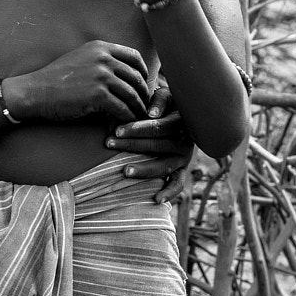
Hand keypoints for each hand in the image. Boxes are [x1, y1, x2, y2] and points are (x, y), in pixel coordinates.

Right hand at [4, 40, 149, 123]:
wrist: (36, 91)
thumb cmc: (55, 79)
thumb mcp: (80, 58)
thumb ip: (100, 60)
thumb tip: (119, 70)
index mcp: (100, 47)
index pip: (133, 56)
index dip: (143, 71)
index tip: (143, 83)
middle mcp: (103, 59)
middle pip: (135, 77)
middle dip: (143, 93)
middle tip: (144, 104)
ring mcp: (101, 76)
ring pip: (131, 94)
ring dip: (137, 108)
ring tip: (138, 116)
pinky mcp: (98, 95)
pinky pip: (121, 108)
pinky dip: (127, 117)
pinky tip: (127, 123)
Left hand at [104, 84, 193, 203]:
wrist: (185, 115)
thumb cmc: (169, 104)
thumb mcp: (167, 95)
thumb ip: (159, 100)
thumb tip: (151, 114)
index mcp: (181, 123)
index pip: (158, 127)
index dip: (137, 129)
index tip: (117, 130)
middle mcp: (184, 142)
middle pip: (157, 146)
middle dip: (131, 145)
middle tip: (109, 143)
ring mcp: (184, 158)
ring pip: (164, 166)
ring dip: (144, 170)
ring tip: (125, 171)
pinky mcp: (182, 170)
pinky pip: (178, 184)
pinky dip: (170, 192)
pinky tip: (157, 200)